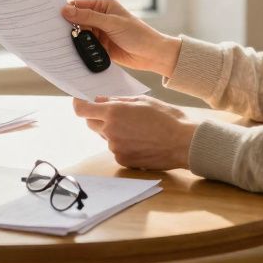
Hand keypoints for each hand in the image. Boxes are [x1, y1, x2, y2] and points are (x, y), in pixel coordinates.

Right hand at [61, 0, 181, 77]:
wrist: (153, 55)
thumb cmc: (137, 34)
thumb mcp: (112, 23)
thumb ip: (89, 17)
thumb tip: (66, 10)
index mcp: (104, 6)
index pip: (79, 5)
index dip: (66, 10)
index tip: (51, 17)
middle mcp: (100, 18)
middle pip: (77, 20)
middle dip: (66, 26)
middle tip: (51, 33)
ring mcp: (100, 33)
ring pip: (80, 34)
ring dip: (72, 39)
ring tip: (58, 45)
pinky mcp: (101, 47)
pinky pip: (86, 47)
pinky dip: (79, 49)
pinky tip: (70, 53)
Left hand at [72, 96, 197, 170]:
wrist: (183, 143)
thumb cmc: (166, 118)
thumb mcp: (142, 101)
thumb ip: (117, 101)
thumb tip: (100, 101)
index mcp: (113, 113)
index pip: (83, 110)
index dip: (78, 104)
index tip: (79, 102)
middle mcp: (110, 132)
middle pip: (91, 123)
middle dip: (99, 117)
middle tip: (117, 114)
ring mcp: (116, 148)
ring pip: (106, 137)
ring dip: (114, 131)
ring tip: (138, 129)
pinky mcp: (123, 161)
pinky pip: (116, 149)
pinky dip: (123, 145)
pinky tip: (141, 141)